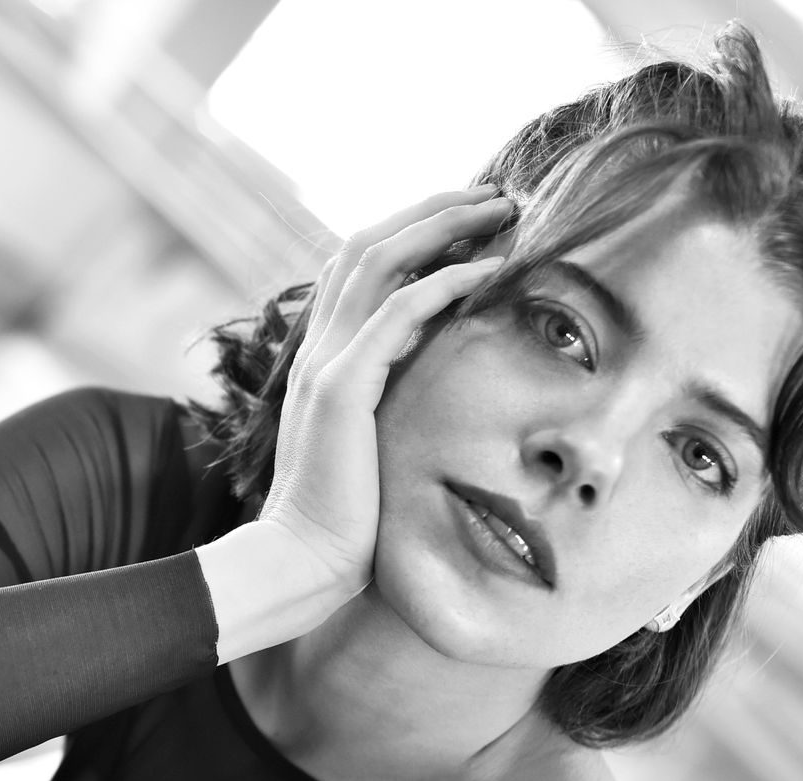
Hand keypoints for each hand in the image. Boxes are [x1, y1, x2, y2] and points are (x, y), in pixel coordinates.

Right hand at [254, 186, 512, 597]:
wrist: (302, 562)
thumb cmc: (346, 521)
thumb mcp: (374, 444)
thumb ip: (392, 402)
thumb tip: (439, 384)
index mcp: (322, 359)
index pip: (360, 267)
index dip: (414, 232)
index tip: (474, 224)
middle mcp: (318, 349)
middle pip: (366, 243)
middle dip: (434, 208)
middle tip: (497, 197)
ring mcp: (325, 364)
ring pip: (378, 258)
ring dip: (443, 225)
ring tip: (500, 211)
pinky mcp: (342, 389)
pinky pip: (398, 312)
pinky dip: (445, 281)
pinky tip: (490, 269)